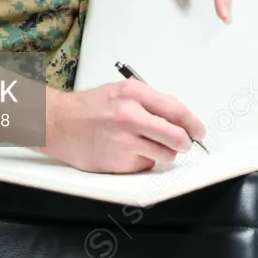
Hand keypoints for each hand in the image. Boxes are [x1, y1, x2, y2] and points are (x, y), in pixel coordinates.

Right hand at [39, 81, 205, 172]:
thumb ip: (149, 101)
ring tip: (150, 146)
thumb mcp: (121, 91)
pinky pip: (145, 165)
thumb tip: (178, 116)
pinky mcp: (119, 162)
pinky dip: (143, 161)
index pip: (176, 109)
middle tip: (185, 144)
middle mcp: (130, 116)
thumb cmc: (89, 107)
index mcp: (134, 93)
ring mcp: (125, 140)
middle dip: (186, 142)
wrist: (58, 123)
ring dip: (165, 153)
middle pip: (176, 136)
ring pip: (165, 154)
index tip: (199, 130)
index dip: (193, 123)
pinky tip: (129, 152)